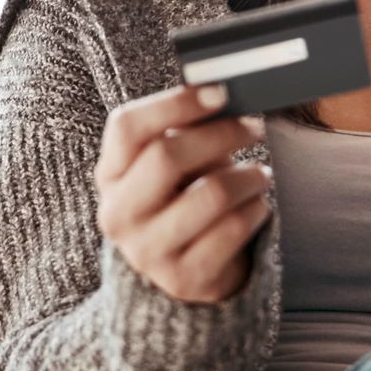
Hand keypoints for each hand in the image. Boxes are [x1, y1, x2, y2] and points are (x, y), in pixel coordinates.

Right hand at [94, 82, 272, 305]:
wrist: (183, 273)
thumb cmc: (181, 202)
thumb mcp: (172, 167)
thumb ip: (185, 134)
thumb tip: (223, 99)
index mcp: (109, 176)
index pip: (127, 127)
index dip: (175, 103)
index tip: (219, 92)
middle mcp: (119, 214)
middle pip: (166, 156)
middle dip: (221, 135)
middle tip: (253, 128)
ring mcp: (147, 251)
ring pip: (210, 194)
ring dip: (248, 177)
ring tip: (260, 175)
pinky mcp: (183, 278)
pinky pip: (232, 230)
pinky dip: (255, 210)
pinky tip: (256, 206)